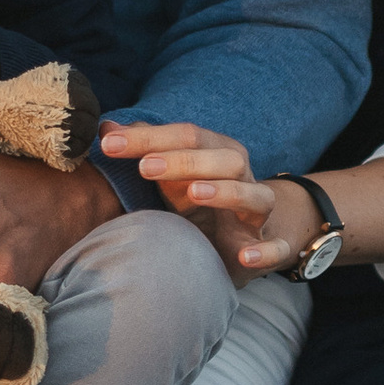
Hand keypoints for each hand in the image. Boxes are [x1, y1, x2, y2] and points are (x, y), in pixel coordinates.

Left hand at [102, 122, 311, 272]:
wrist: (247, 235)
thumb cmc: (200, 201)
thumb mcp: (171, 175)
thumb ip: (144, 150)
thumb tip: (106, 127)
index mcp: (217, 152)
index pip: (187, 136)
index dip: (149, 137)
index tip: (109, 143)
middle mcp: (241, 176)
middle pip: (223, 159)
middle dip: (184, 160)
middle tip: (145, 167)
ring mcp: (256, 212)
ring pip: (254, 195)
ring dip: (227, 192)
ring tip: (194, 194)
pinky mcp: (269, 244)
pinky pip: (276, 246)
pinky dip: (266, 251)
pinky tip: (246, 257)